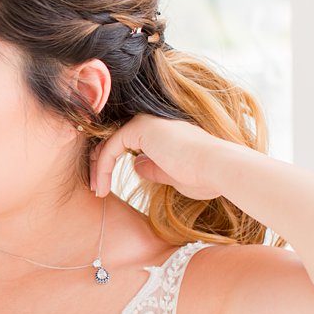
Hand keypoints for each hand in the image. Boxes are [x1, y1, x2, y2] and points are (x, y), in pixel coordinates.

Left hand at [91, 114, 226, 199]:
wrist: (218, 168)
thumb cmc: (204, 176)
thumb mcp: (172, 176)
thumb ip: (153, 168)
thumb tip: (136, 164)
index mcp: (161, 132)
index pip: (124, 143)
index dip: (109, 164)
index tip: (104, 188)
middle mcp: (151, 122)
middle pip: (113, 140)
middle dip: (99, 165)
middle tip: (95, 189)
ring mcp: (145, 122)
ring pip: (109, 143)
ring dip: (98, 168)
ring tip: (97, 192)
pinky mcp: (140, 128)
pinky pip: (111, 147)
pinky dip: (102, 167)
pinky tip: (102, 187)